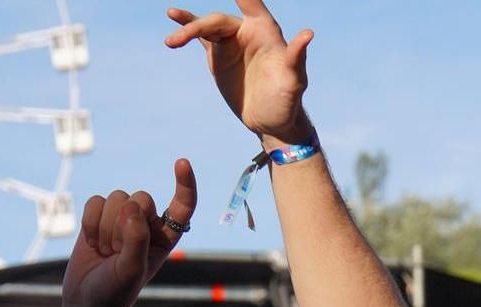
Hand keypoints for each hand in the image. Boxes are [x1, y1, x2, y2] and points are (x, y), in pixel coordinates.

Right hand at [61, 162, 197, 306]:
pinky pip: (95, 201)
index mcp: (166, 237)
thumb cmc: (115, 290)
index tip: (181, 163)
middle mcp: (147, 223)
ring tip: (106, 252)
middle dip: (124, 225)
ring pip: (116, 197)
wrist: (86, 300)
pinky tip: (92, 244)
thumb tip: (132, 207)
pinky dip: (90, 223)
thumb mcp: (131, 269)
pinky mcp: (98, 216)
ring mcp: (122, 218)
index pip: (183, 205)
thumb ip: (137, 239)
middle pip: (141, 198)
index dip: (185, 184)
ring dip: (106, 228)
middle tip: (118, 253)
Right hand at [165, 0, 315, 145]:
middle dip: (198, 26)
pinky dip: (187, 26)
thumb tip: (308, 34)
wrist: (272, 120)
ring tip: (171, 42)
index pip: (252, 4)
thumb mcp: (295, 80)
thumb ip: (296, 56)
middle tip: (180, 40)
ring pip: (206, 26)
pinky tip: (173, 15)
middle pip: (219, 20)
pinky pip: (201, 36)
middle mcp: (248, 31)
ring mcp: (231, 42)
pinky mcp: (218, 55)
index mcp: (266, 31)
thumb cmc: (288, 99)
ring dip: (188, 29)